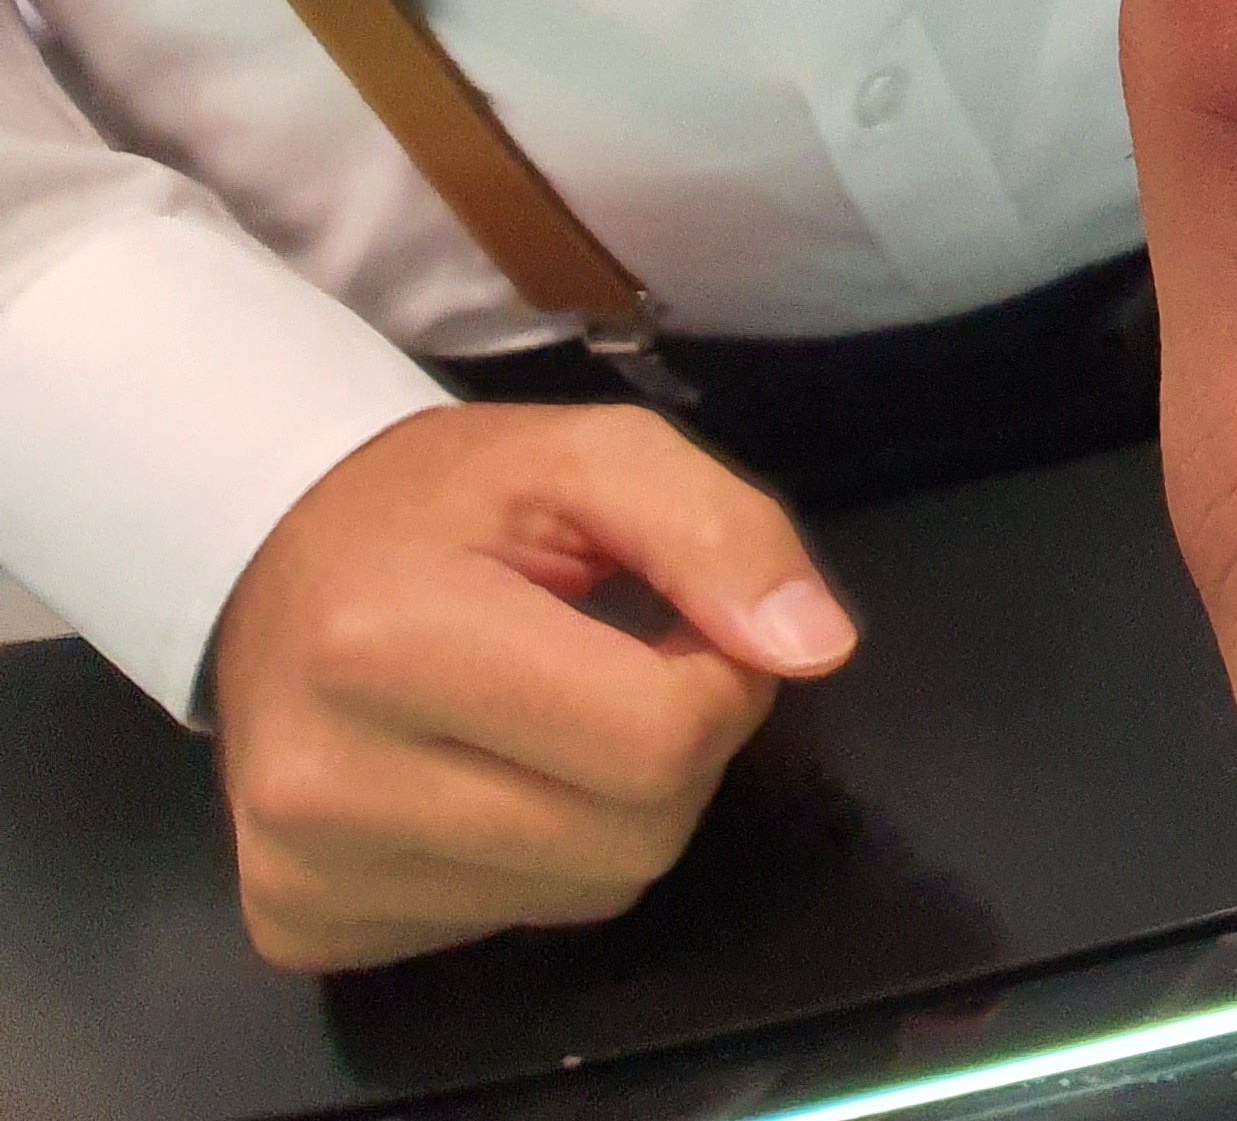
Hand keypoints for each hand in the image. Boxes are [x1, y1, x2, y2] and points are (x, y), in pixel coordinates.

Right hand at [209, 402, 857, 970]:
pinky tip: (483, 771)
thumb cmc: (450, 503)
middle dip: (675, 750)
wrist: (272, 554)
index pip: (660, 740)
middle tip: (622, 667)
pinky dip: (535, 857)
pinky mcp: (298, 926)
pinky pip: (508, 923)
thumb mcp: (594, 457)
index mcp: (391, 643)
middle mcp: (325, 782)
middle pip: (633, 838)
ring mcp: (301, 871)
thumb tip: (816, 648)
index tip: (687, 627)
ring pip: (587, 893)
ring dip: (613, 809)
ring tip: (552, 714)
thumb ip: (722, 532)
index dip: (722, 682)